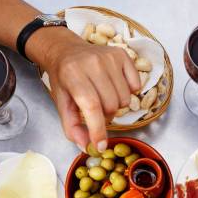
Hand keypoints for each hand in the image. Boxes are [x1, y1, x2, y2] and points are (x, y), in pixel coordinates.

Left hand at [42, 34, 140, 151]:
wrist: (66, 51)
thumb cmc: (64, 80)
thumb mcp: (61, 104)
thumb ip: (72, 128)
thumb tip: (87, 147)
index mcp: (73, 75)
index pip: (91, 106)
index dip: (98, 129)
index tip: (100, 145)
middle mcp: (92, 63)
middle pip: (111, 105)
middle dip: (105, 116)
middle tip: (96, 110)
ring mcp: (109, 57)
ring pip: (124, 99)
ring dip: (116, 105)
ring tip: (104, 97)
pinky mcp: (122, 54)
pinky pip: (135, 85)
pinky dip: (128, 91)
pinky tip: (114, 87)